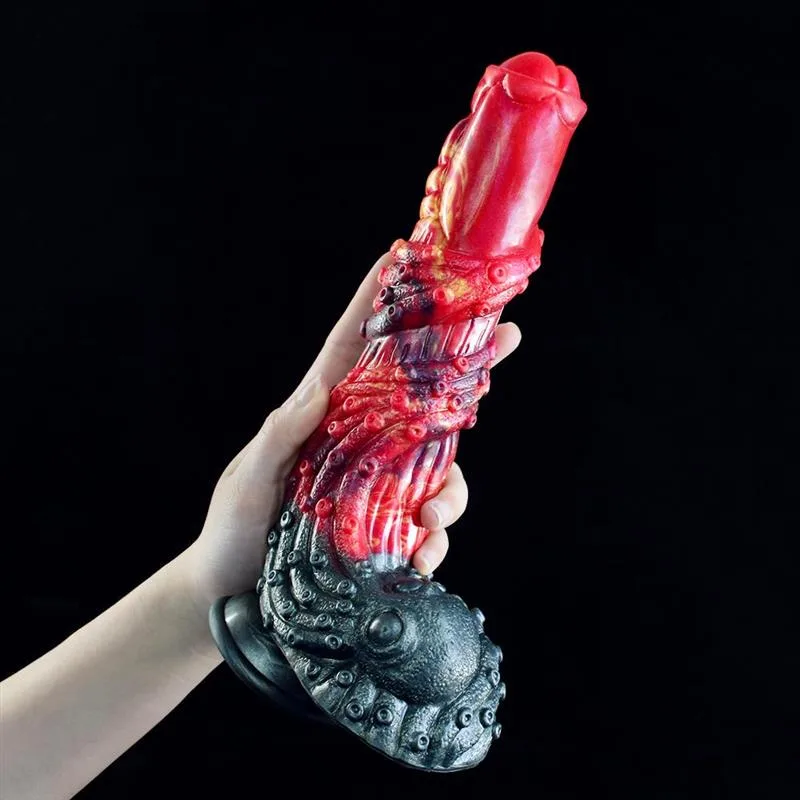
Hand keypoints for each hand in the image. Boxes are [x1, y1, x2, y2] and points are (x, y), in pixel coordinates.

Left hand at [182, 253, 520, 614]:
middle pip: (421, 392)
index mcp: (321, 412)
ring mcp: (379, 481)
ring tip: (432, 523)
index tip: (404, 254)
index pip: (353, 347)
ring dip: (451, 493)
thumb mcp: (250, 476)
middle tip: (506, 336)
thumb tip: (318, 387)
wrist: (232, 592)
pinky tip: (423, 559)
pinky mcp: (386, 524)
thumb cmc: (233, 525)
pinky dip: (436, 540)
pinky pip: (429, 522)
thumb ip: (280, 433)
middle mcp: (360, 439)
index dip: (377, 301)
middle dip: (467, 364)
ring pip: (440, 467)